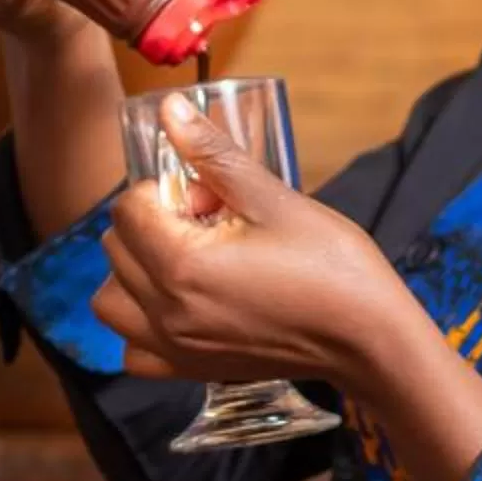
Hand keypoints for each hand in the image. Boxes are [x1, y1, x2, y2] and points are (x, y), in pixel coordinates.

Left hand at [95, 96, 421, 387]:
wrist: (371, 339)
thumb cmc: (333, 266)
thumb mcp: (273, 199)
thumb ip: (212, 154)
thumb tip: (169, 109)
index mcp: (182, 266)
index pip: (127, 209)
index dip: (166, 190)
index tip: (211, 197)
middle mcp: (167, 313)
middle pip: (115, 249)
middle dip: (152, 224)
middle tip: (210, 223)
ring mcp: (176, 348)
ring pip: (111, 301)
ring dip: (133, 272)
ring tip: (186, 261)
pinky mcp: (191, 371)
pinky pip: (134, 348)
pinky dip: (142, 324)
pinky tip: (181, 304)